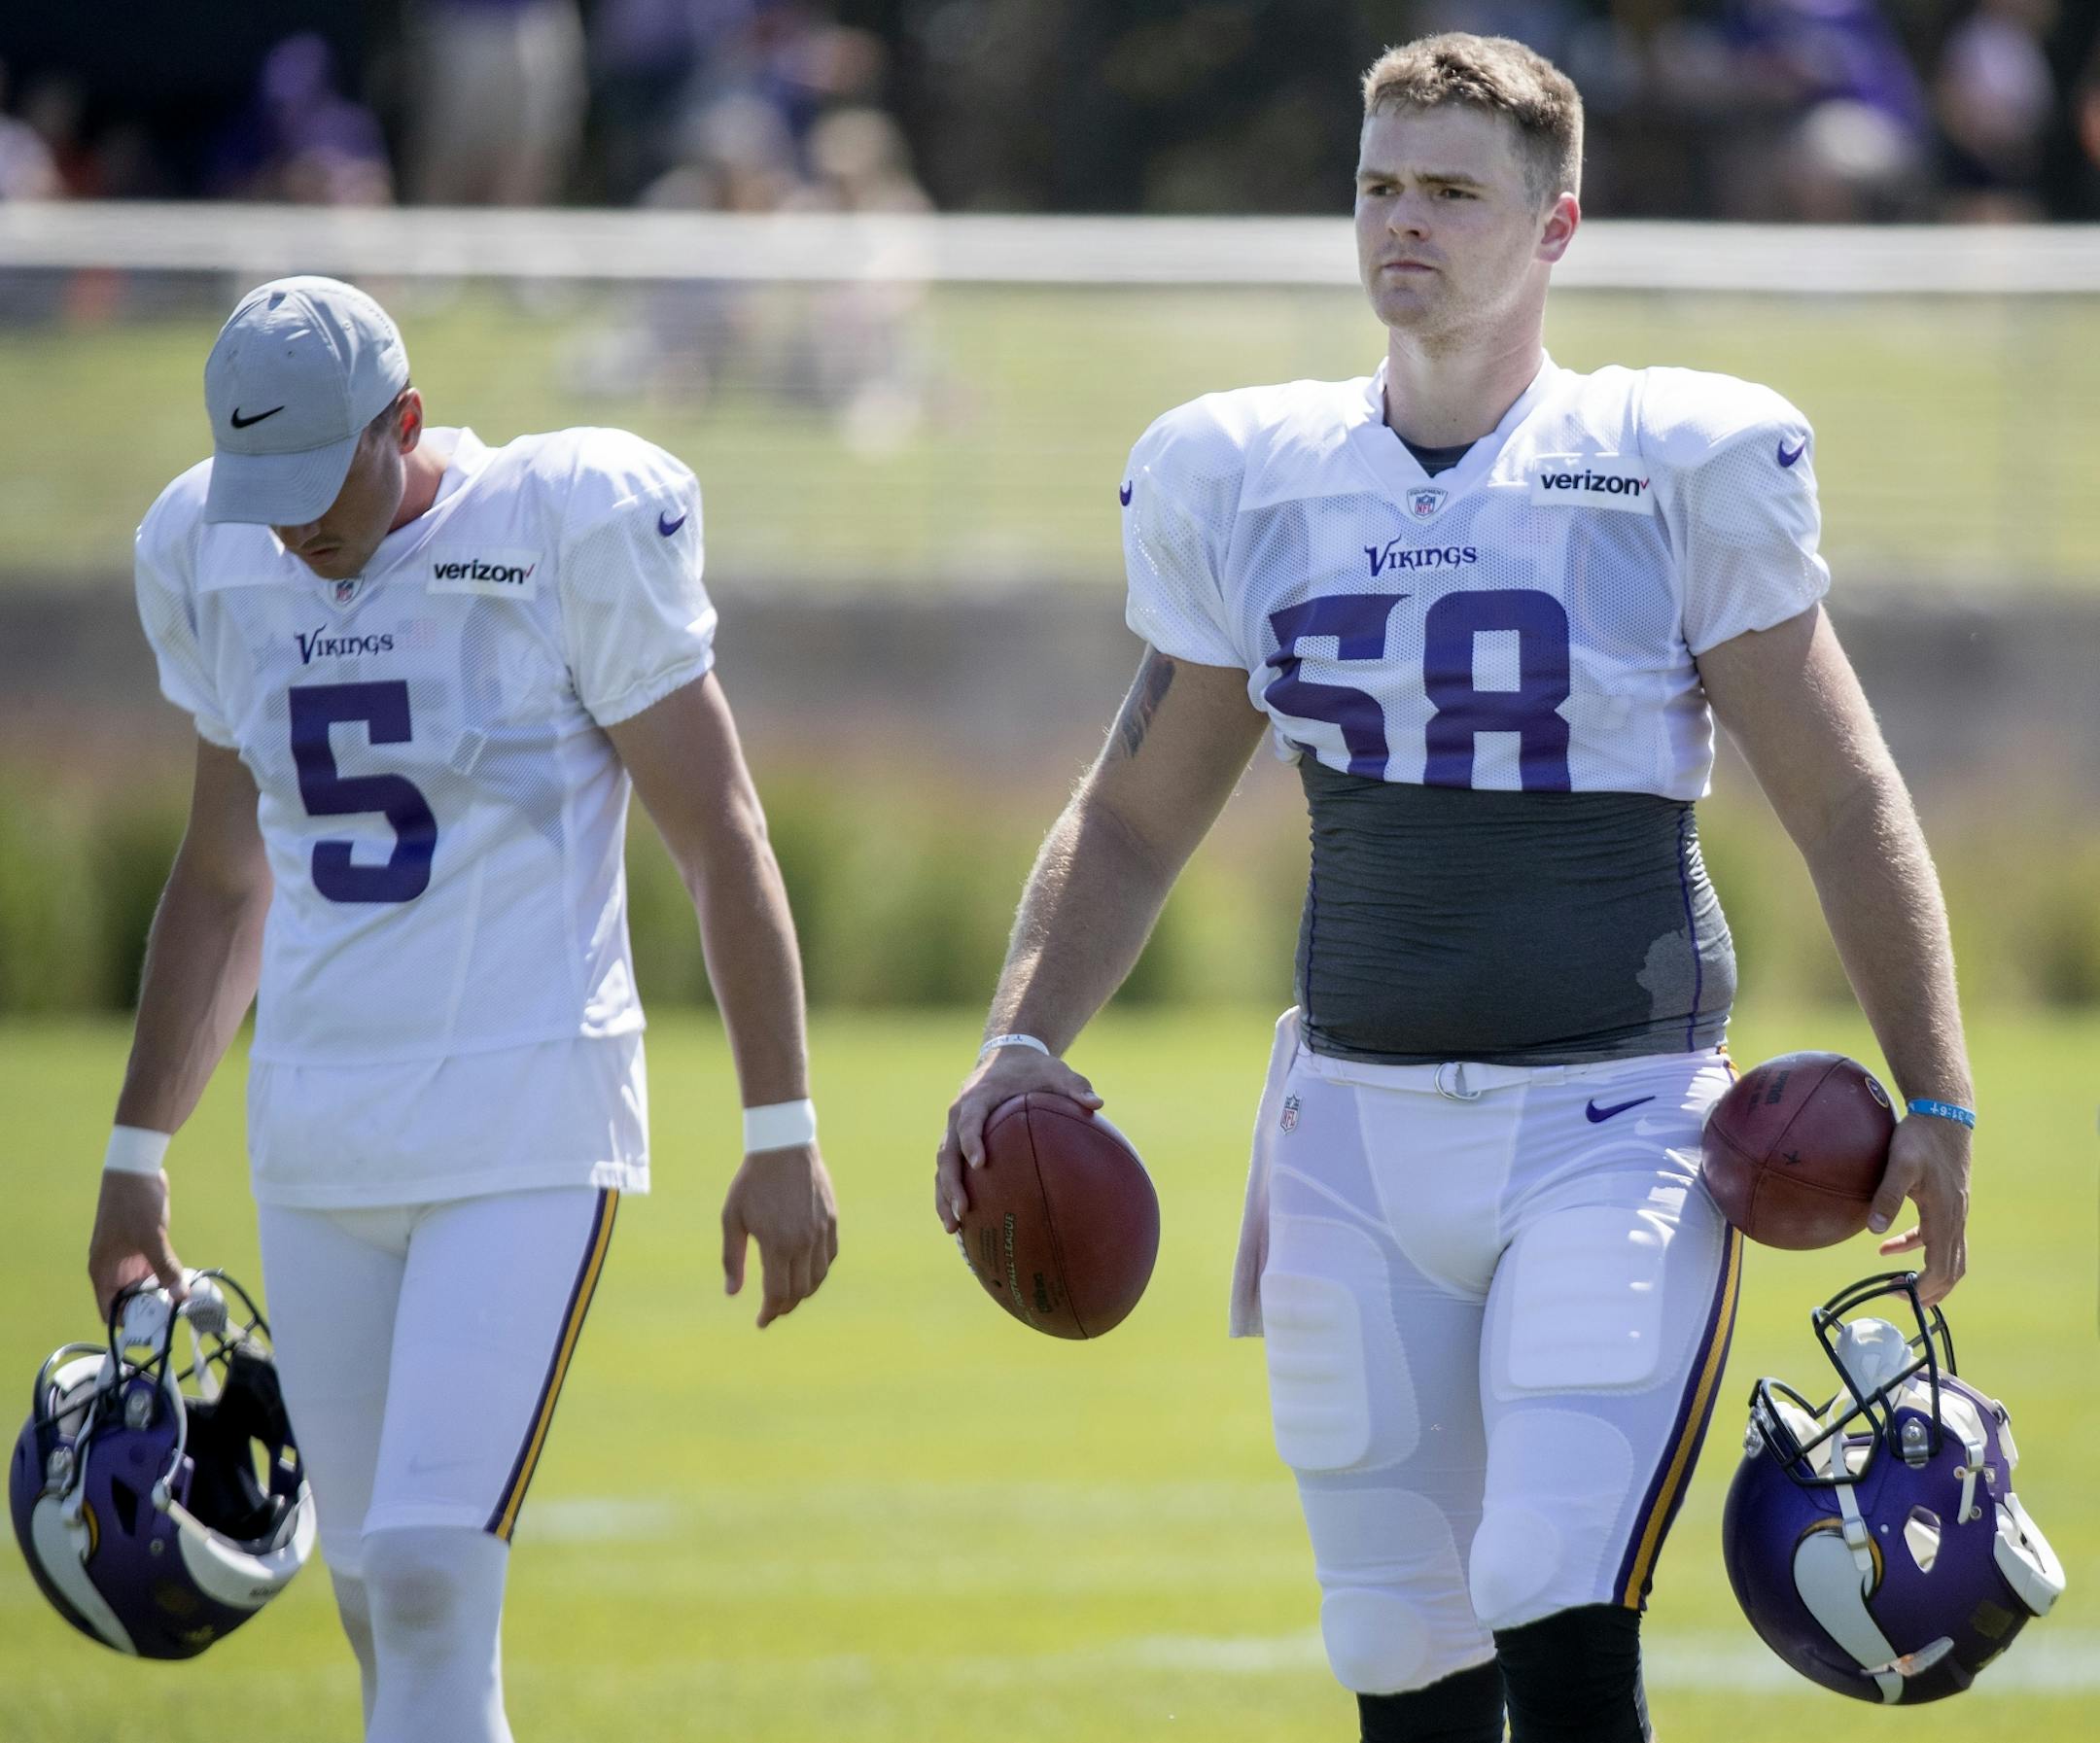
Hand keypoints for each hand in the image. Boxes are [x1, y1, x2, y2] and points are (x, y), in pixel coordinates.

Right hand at [87, 1170, 187, 1322]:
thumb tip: (179, 1295)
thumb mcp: (152, 1238)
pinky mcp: (141, 1245)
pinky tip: (183, 1282)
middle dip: (147, 1309)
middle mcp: (112, 1267)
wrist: (135, 1168)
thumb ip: (165, 1267)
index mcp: (103, 1270)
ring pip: (141, 1285)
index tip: (151, 1331)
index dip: (127, 1322)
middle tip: (174, 1319)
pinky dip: (164, 1276)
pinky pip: (151, 1269)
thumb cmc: (133, 1203)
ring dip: (158, 1293)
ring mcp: (127, 1256)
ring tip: (182, 1305)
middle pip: (127, 1300)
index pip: (109, 1309)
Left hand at [721, 1143, 836, 1327]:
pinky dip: (819, 1271)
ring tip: (789, 1295)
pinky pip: (829, 1257)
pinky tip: (806, 1271)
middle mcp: (804, 1242)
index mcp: (777, 1244)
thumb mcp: (732, 1219)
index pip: (777, 1293)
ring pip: (818, 1277)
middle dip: (785, 1306)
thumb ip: (732, 1258)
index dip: (769, 1312)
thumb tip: (733, 1293)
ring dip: (804, 1292)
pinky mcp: (832, 1220)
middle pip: (800, 1291)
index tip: (761, 1322)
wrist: (783, 1146)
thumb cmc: (752, 1182)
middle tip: (773, 1311)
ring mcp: (822, 1231)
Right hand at [936, 1045, 1101, 1233]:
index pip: (969, 1120)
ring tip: (954, 1229)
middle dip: (951, 1183)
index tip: (979, 1164)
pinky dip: (948, 1195)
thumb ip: (1075, 1086)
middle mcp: (959, 1114)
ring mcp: (954, 1130)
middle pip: (947, 1151)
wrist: (1007, 1057)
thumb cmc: (1034, 1069)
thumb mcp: (1056, 1072)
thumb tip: (1098, 1103)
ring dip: (944, 1196)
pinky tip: (961, 1226)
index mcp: (978, 1096)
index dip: (971, 1141)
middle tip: (963, 1210)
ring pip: (942, 1166)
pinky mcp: (956, 1142)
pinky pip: (949, 1170)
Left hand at [1871, 1112, 1970, 1305]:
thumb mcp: (1900, 1164)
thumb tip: (1873, 1231)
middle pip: (1952, 1270)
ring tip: (1899, 1285)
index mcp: (1945, 1215)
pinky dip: (1915, 1248)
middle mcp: (1955, 1218)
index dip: (1924, 1288)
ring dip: (1927, 1274)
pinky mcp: (1947, 1203)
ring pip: (1949, 1256)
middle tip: (1902, 1300)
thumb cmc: (1921, 1137)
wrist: (1944, 1116)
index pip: (1942, 1267)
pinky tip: (1887, 1248)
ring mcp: (1954, 1211)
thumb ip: (1887, 1195)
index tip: (1900, 1295)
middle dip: (1931, 1291)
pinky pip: (1936, 1237)